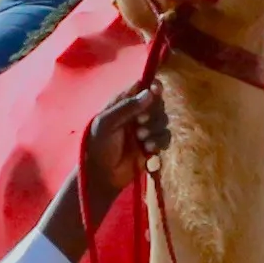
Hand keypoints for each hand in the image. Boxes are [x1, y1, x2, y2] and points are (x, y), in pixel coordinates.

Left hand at [79, 87, 165, 208]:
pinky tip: (148, 149)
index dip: (151, 86)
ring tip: (141, 139)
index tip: (155, 89)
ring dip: (155, 129)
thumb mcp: (106, 123)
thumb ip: (127, 107)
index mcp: (122, 104)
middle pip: (157, 103)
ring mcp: (145, 130)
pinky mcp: (152, 146)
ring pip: (163, 120)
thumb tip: (150, 92)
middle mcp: (136, 114)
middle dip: (153, 112)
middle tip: (140, 122)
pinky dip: (159, 142)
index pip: (141, 87)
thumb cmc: (98, 146)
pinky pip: (165, 137)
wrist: (102, 176)